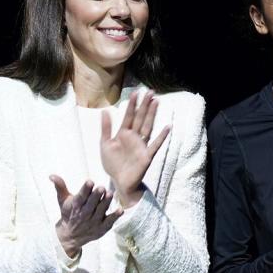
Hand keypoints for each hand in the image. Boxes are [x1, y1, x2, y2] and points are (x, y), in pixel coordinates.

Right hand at [50, 175, 122, 256]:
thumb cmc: (68, 213)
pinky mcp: (102, 228)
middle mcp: (84, 214)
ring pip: (100, 212)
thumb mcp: (62, 200)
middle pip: (91, 204)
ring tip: (110, 194)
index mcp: (75, 206)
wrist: (70, 236)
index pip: (80, 197)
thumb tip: (51, 175)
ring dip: (105, 203)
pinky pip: (109, 222)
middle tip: (101, 187)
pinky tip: (120, 210)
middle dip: (96, 196)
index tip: (90, 182)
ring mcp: (94, 222)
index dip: (85, 189)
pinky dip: (114, 217)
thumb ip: (60, 186)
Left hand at [100, 90, 170, 207]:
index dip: (132, 105)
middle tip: (150, 92)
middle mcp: (134, 137)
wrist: (119, 181)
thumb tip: (104, 111)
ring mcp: (141, 145)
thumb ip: (106, 128)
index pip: (129, 116)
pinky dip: (162, 136)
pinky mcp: (147, 155)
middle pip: (141, 118)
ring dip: (152, 115)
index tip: (136, 93)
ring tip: (157, 102)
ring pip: (148, 126)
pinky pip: (155, 145)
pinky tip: (168, 127)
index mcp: (123, 134)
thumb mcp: (105, 144)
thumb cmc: (113, 164)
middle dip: (145, 105)